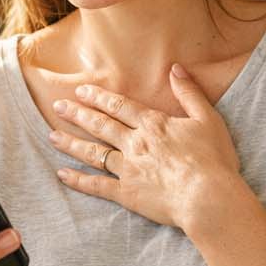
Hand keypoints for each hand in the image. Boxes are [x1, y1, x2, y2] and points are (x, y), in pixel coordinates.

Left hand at [48, 63, 241, 230]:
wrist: (207, 197)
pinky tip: (62, 174)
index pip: (120, 106)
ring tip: (52, 136)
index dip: (99, 97)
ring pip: (93, 152)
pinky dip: (78, 180)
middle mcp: (135, 143)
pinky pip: (97, 186)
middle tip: (58, 106)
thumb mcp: (207, 119)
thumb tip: (175, 68)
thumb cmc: (213, 159)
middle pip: (101, 125)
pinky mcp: (127, 194)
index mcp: (153, 124)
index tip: (81, 91)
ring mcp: (128, 169)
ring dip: (72, 143)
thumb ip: (189, 93)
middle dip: (78, 114)